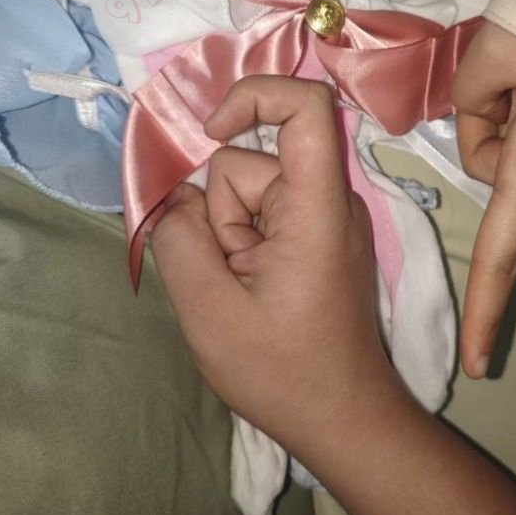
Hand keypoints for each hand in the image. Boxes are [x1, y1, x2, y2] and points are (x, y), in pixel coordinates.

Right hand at [150, 76, 396, 457]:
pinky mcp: (317, 237)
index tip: (211, 132)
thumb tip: (172, 195)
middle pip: (252, 163)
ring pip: (249, 193)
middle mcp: (330, 200)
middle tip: (231, 277)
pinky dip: (242, 244)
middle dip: (221, 213)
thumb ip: (178, 238)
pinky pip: (262, 215)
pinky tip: (251, 291)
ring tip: (244, 291)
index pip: (307, 107)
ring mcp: (326, 218)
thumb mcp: (208, 310)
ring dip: (230, 235)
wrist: (343, 417)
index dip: (254, 96)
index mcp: (317, 208)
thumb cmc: (283, 371)